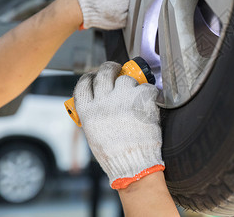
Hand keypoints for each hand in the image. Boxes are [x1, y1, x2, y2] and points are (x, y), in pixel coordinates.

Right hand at [73, 61, 163, 188]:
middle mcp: (103, 101)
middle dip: (110, 67)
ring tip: (135, 95)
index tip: (94, 76)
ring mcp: (122, 98)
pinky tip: (149, 100)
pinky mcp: (141, 100)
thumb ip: (96, 115)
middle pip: (104, 73)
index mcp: (88, 111)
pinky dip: (149, 92)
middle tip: (116, 68)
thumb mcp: (94, 134)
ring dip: (132, 84)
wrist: (133, 165)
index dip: (89, 77)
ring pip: (126, 79)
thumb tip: (100, 102)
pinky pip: (146, 87)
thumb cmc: (115, 155)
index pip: (84, 84)